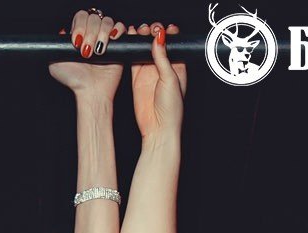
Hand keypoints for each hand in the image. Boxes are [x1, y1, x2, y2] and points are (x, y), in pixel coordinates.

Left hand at [51, 11, 124, 95]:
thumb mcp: (55, 65)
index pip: (81, 17)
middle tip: (87, 51)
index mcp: (79, 36)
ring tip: (98, 51)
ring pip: (107, 21)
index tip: (77, 42)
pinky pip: (120, 27)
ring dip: (102, 34)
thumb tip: (62, 32)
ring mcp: (105, 39)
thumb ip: (56, 47)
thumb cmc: (75, 81)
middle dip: (90, 33)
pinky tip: (111, 40)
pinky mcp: (118, 45)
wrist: (91, 91)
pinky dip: (117, 30)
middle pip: (94, 17)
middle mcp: (92, 35)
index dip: (80, 25)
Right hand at [128, 23, 185, 137]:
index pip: (172, 43)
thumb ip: (163, 58)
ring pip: (145, 49)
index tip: (162, 29)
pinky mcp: (137, 78)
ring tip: (140, 32)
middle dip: (153, 32)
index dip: (167, 33)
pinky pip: (133, 59)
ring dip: (142, 38)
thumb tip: (159, 38)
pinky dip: (131, 49)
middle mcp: (163, 68)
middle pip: (157, 43)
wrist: (158, 129)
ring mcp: (150, 72)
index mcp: (177, 66)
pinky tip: (130, 40)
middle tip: (150, 30)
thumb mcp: (170, 79)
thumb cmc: (171, 109)